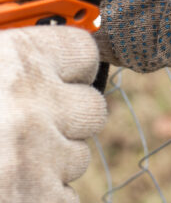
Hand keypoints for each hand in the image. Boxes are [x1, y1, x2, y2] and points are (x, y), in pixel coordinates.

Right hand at [0, 27, 106, 202]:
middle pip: (93, 109)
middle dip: (68, 123)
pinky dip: (43, 199)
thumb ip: (17, 66)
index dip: (73, 69)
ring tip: (7, 162)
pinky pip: (64, 198)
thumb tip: (57, 63)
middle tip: (26, 130)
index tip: (62, 77)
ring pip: (78, 157)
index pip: (86, 52)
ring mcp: (35, 155)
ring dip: (50, 164)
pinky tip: (12, 190)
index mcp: (16, 58)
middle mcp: (33, 101)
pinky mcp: (33, 199)